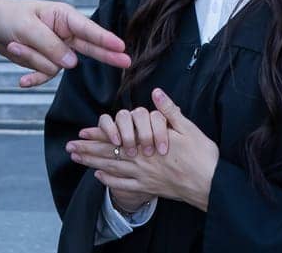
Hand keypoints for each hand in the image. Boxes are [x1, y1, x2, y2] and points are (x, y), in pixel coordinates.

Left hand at [0, 0, 130, 87]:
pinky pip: (46, 74)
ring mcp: (56, 48)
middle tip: (127, 62)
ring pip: (56, 65)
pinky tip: (22, 80)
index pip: (88, 29)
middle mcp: (64, 32)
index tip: (121, 47)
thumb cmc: (9, 18)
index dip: (105, 39)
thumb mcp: (27, 29)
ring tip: (15, 45)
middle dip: (106, 54)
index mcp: (63, 16)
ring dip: (34, 60)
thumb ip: (50, 46)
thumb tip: (72, 64)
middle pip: (89, 47)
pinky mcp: (46, 61)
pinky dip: (34, 76)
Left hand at [66, 88, 219, 210]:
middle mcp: (142, 162)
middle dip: (87, 150)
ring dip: (93, 164)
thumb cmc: (202, 156)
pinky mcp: (151, 188)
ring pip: (113, 170)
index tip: (80, 132)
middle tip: (69, 147)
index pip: (116, 138)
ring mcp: (145, 177)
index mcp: (148, 144)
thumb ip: (169, 111)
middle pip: (109, 154)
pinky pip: (125, 187)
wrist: (212, 185)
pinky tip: (100, 178)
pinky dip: (110, 182)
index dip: (98, 134)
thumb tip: (155, 93)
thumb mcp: (187, 128)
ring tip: (77, 160)